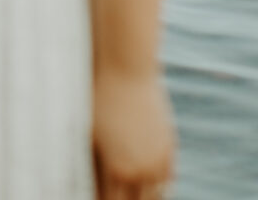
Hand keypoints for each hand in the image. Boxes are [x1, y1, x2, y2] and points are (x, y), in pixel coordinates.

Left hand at [92, 67, 174, 199]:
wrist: (126, 71)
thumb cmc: (99, 100)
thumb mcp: (88, 136)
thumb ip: (93, 169)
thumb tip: (87, 187)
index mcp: (118, 170)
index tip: (96, 198)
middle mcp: (142, 170)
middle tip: (112, 196)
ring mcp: (159, 160)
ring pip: (155, 196)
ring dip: (143, 199)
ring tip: (130, 195)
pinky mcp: (170, 147)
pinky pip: (167, 179)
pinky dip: (158, 187)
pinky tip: (148, 189)